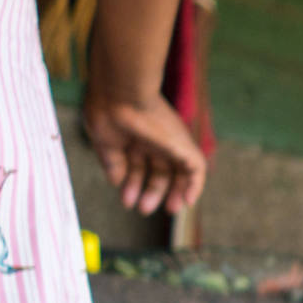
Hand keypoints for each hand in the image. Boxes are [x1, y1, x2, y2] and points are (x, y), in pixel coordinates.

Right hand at [81, 81, 205, 216]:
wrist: (121, 92)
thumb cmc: (107, 111)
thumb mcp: (105, 141)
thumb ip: (113, 162)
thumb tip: (117, 182)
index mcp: (132, 136)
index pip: (137, 164)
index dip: (132, 184)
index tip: (127, 201)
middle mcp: (152, 138)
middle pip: (159, 170)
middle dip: (153, 191)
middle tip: (144, 209)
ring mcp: (169, 141)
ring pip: (179, 171)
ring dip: (175, 192)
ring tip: (170, 209)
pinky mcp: (183, 143)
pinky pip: (196, 167)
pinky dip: (195, 185)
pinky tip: (187, 201)